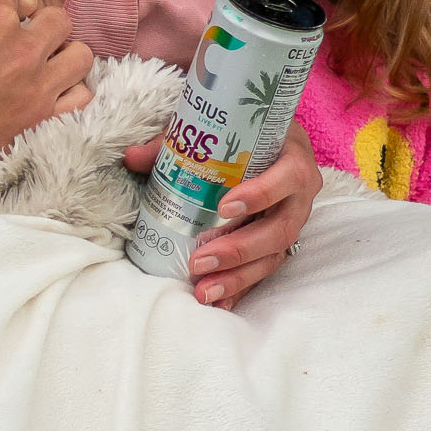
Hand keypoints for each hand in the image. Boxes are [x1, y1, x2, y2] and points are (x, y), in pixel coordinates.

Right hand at [0, 0, 94, 197]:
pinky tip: (45, 92)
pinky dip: (68, 91)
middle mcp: (22, 49)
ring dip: (60, 54)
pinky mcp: (41, 122)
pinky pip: (81, 98)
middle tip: (16, 35)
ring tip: (38, 62)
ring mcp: (37, 88)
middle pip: (57, 18)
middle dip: (37, 22)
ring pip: (80, 55)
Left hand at [123, 123, 320, 308]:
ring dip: (238, 276)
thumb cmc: (244, 132)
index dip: (261, 194)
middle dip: (239, 249)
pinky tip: (218, 302)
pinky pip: (264, 269)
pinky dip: (242, 287)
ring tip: (204, 291)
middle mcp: (299, 196)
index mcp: (292, 159)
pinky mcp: (280, 242)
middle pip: (279, 229)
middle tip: (199, 261)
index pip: (287, 178)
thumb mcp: (218, 128)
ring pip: (273, 256)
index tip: (224, 206)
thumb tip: (132, 157)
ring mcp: (292, 222)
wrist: (271, 138)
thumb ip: (177, 141)